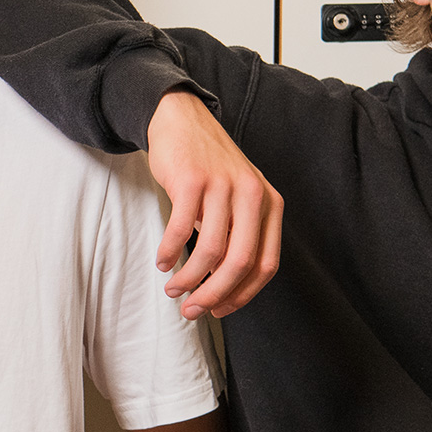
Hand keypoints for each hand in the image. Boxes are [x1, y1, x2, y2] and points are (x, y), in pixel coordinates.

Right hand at [148, 90, 280, 318]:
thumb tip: (223, 288)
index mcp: (269, 204)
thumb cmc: (208, 167)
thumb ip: (239, 235)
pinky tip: (162, 261)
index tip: (220, 310)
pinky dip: (170, 252)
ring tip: (173, 289)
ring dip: (188, 278)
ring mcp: (222, 186)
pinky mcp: (192, 180)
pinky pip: (180, 228)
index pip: (266, 264)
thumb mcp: (237, 198)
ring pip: (210, 251)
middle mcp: (252, 195)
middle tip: (192, 310)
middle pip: (239, 263)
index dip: (243, 295)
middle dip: (214, 295)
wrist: (182, 120)